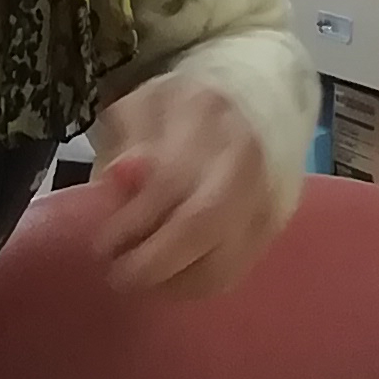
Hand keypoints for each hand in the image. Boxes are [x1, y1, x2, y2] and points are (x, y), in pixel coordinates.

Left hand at [90, 76, 295, 299]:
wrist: (257, 95)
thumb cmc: (183, 108)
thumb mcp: (142, 107)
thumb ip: (127, 141)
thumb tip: (120, 176)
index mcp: (205, 112)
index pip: (169, 180)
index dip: (131, 223)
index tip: (102, 246)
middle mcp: (245, 153)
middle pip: (205, 224)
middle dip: (154, 263)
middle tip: (120, 276)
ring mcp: (267, 191)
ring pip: (225, 259)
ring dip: (176, 281)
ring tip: (145, 277)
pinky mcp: (276, 222)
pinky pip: (237, 269)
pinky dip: (200, 283)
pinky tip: (174, 275)